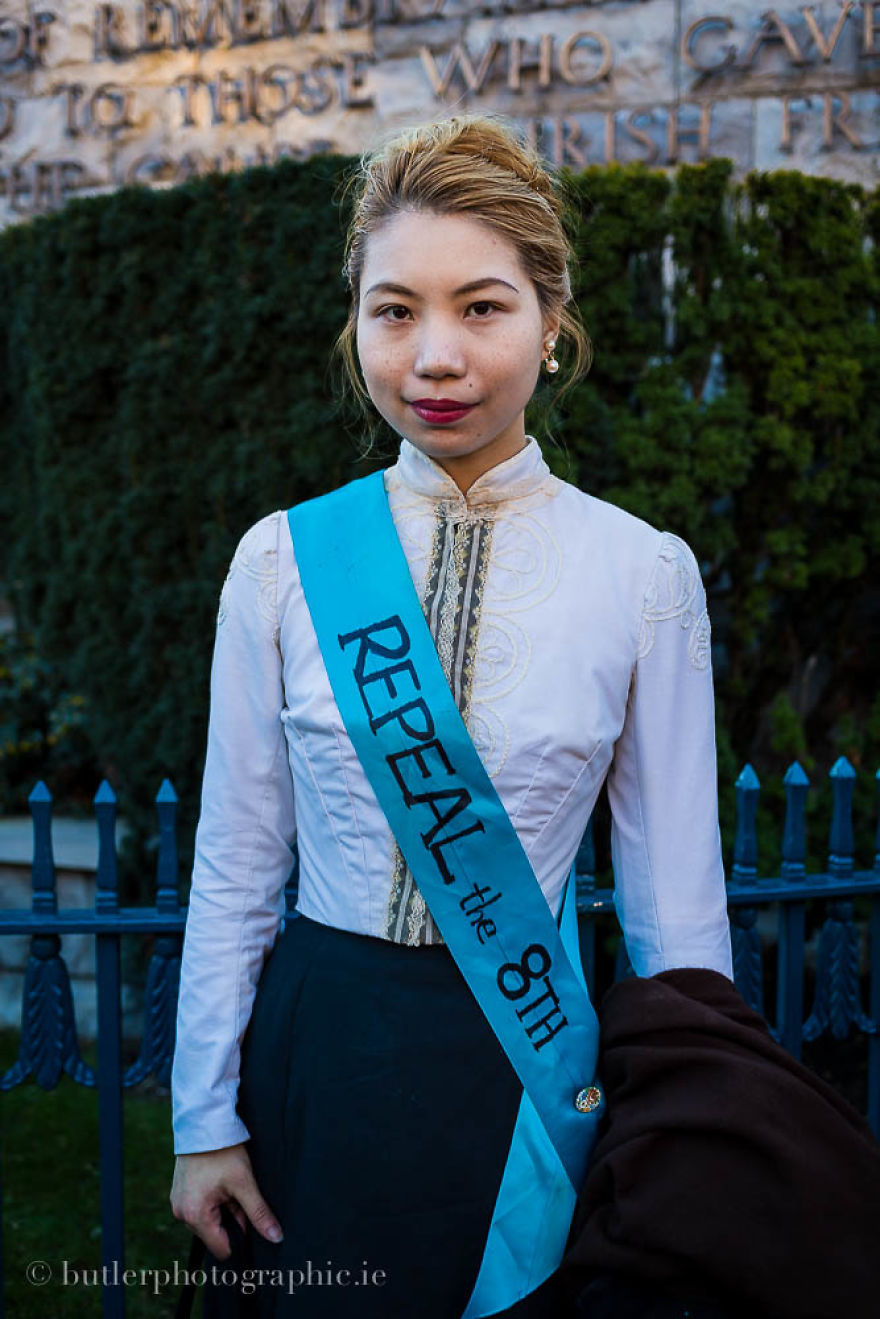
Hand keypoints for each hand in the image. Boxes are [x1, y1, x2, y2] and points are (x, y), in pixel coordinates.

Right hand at [170, 1143, 282, 1259]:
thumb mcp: (244, 1183)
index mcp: (195, 1216)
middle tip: (237, 1193)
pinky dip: (212, 1201)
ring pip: (207, 1221)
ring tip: (226, 1184)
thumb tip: (276, 1237)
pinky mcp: (179, 1193)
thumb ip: (259, 1213)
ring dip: (222, 1209)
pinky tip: (219, 1182)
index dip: (240, 1238)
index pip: (221, 1249)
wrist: (203, 1123)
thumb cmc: (222, 1152)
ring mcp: (177, 1203)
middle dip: (230, 1219)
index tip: (249, 1218)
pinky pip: (199, 1208)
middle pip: (214, 1235)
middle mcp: (181, 1214)